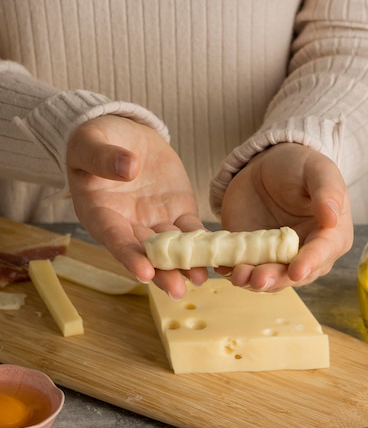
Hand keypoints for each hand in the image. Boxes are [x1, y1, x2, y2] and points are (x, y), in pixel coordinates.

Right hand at [66, 115, 207, 297]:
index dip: (129, 256)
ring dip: (185, 264)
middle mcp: (128, 225)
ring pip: (172, 248)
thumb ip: (103, 158)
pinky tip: (218, 255)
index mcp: (100, 213)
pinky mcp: (178, 212)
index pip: (115, 238)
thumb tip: (129, 168)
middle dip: (161, 272)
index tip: (144, 273)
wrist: (124, 136)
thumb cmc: (95, 140)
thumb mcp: (89, 143)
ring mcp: (155, 221)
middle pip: (146, 253)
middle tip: (177, 290)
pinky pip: (192, 231)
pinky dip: (205, 243)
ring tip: (200, 279)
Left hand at [218, 143, 353, 290]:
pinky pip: (245, 270)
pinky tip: (223, 268)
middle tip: (258, 279)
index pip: (322, 254)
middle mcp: (307, 255)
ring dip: (252, 281)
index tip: (296, 271)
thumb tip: (333, 218)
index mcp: (331, 236)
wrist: (266, 168)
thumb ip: (328, 192)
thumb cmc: (300, 167)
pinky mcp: (254, 258)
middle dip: (276, 279)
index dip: (309, 263)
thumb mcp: (318, 171)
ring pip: (268, 279)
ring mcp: (279, 259)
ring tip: (238, 275)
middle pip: (293, 274)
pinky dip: (233, 272)